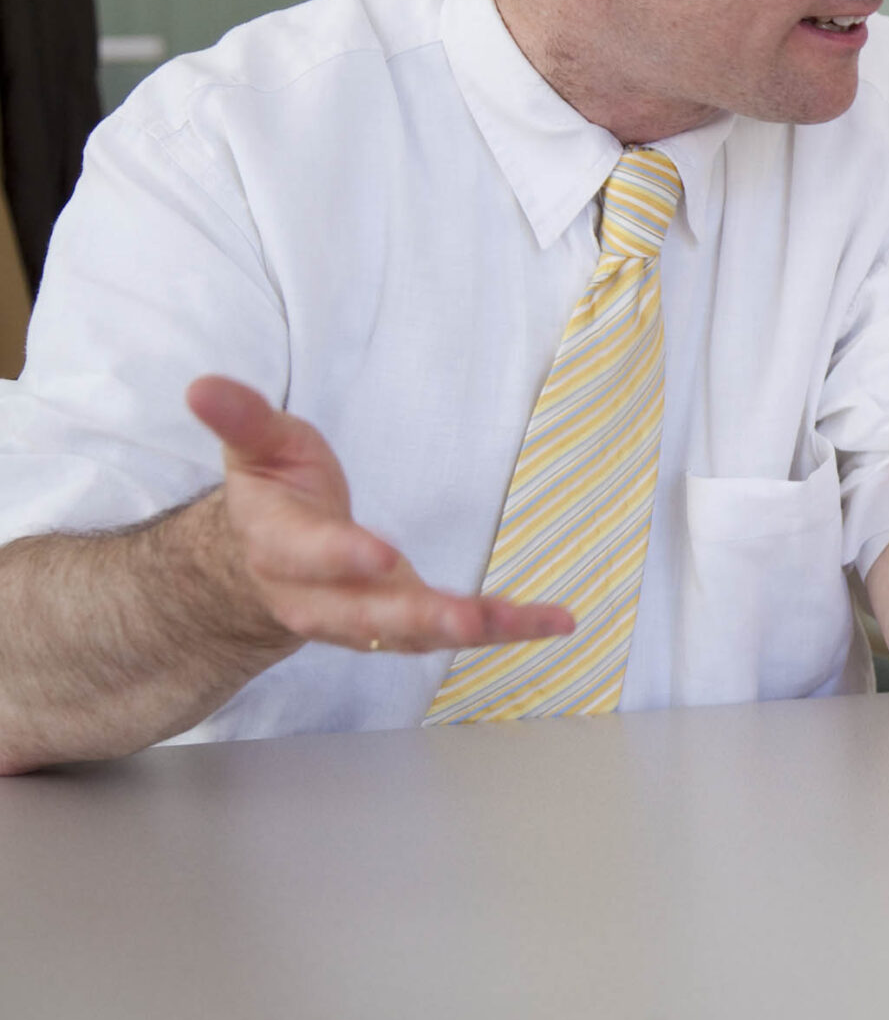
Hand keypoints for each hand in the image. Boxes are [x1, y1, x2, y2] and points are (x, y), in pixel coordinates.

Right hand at [184, 376, 574, 654]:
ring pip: (416, 634)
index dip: (341, 557)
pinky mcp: (406, 625)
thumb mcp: (257, 449)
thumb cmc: (272, 495)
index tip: (379, 554)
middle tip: (464, 619)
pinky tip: (556, 620)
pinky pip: (457, 631)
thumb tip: (202, 386)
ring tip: (522, 622)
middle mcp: (323, 597)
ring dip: (471, 630)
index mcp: (282, 547)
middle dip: (417, 619)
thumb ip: (241, 421)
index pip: (310, 555)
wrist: (260, 570)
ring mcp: (366, 619)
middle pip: (368, 615)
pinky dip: (508, 627)